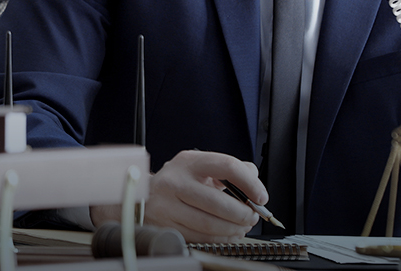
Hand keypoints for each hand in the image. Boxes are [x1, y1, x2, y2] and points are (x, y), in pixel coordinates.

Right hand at [91, 150, 262, 242]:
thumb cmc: (178, 182)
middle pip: (218, 202)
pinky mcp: (164, 226)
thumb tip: (254, 180)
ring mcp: (166, 206)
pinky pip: (199, 237)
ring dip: (233, 229)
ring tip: (242, 227)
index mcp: (189, 162)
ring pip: (209, 224)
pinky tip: (228, 235)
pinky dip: (220, 239)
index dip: (250, 183)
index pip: (227, 166)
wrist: (139, 197)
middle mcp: (175, 181)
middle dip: (243, 213)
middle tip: (253, 216)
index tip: (261, 196)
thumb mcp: (200, 167)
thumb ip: (229, 169)